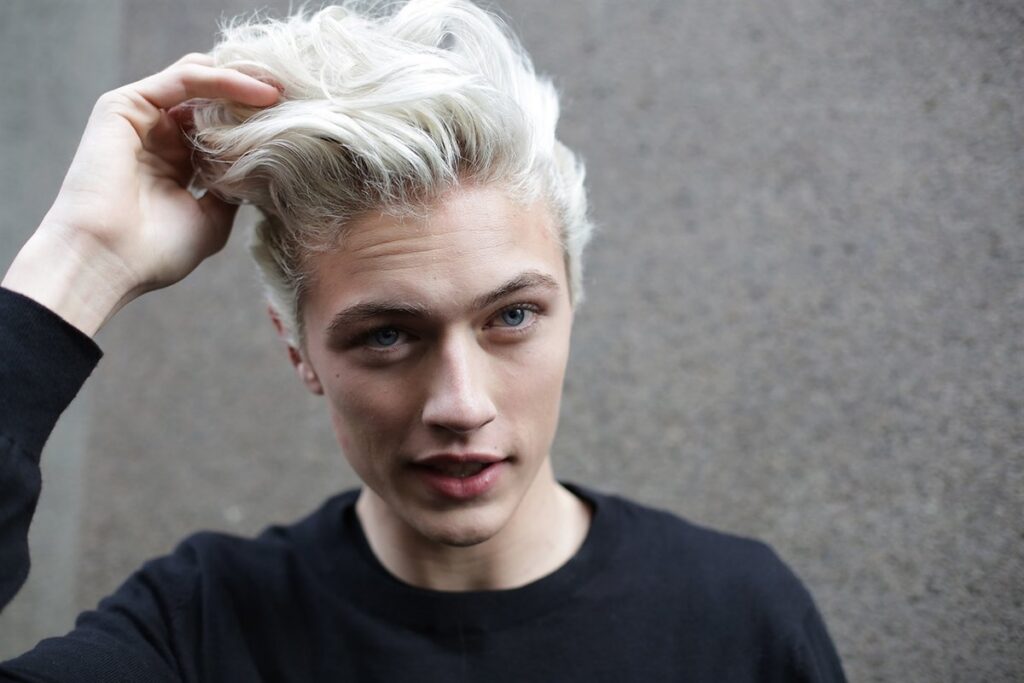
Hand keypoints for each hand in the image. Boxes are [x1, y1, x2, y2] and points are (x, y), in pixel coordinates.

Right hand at [2, 53, 278, 336]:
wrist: (109, 260)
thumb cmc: (156, 252)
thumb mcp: (211, 220)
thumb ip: (232, 189)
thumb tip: (264, 169)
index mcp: (176, 162)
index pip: (222, 127)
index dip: (259, 123)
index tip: (304, 125)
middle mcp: (159, 135)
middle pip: (214, 98)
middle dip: (257, 96)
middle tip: (302, 100)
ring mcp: (142, 118)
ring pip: (202, 81)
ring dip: (247, 82)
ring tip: (286, 92)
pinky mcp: (126, 104)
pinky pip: (186, 78)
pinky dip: (225, 80)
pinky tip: (261, 93)